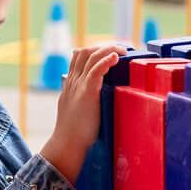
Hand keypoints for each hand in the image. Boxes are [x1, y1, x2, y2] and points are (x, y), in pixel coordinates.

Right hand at [39, 44, 122, 183]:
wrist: (67, 143)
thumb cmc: (74, 131)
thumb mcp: (74, 108)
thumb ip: (81, 97)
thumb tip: (94, 95)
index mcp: (70, 83)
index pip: (79, 56)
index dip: (95, 50)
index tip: (111, 50)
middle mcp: (73, 80)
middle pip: (86, 52)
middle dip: (104, 46)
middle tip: (121, 47)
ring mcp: (79, 85)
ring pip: (92, 56)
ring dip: (109, 49)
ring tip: (123, 50)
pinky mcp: (87, 92)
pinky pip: (96, 69)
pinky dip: (106, 60)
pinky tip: (116, 57)